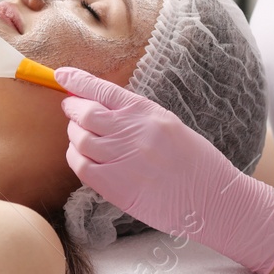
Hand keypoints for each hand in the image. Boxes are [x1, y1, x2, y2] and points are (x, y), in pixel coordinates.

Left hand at [57, 67, 273, 273]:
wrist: (211, 200)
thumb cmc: (195, 162)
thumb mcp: (169, 125)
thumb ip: (136, 116)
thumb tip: (102, 107)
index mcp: (148, 113)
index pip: (103, 90)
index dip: (78, 81)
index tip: (62, 74)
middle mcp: (133, 132)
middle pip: (86, 113)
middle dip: (73, 109)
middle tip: (70, 108)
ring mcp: (122, 159)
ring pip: (80, 139)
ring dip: (74, 134)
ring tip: (79, 134)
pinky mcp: (115, 186)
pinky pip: (82, 167)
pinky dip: (76, 158)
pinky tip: (83, 157)